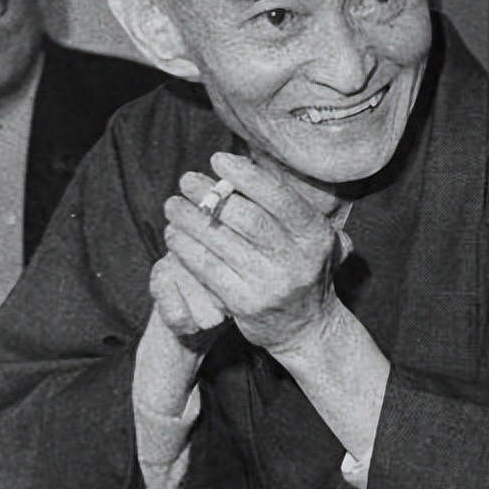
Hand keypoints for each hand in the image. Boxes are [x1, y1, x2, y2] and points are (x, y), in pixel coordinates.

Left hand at [162, 152, 347, 357]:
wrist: (307, 329)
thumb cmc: (302, 270)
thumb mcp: (314, 238)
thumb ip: (289, 206)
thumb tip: (247, 166)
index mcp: (316, 236)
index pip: (279, 198)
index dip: (246, 175)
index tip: (217, 159)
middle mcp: (296, 260)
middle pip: (246, 217)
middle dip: (210, 195)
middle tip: (186, 181)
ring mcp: (270, 284)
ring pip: (222, 242)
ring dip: (190, 219)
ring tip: (173, 205)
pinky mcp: (245, 304)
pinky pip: (208, 269)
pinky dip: (187, 249)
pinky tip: (174, 236)